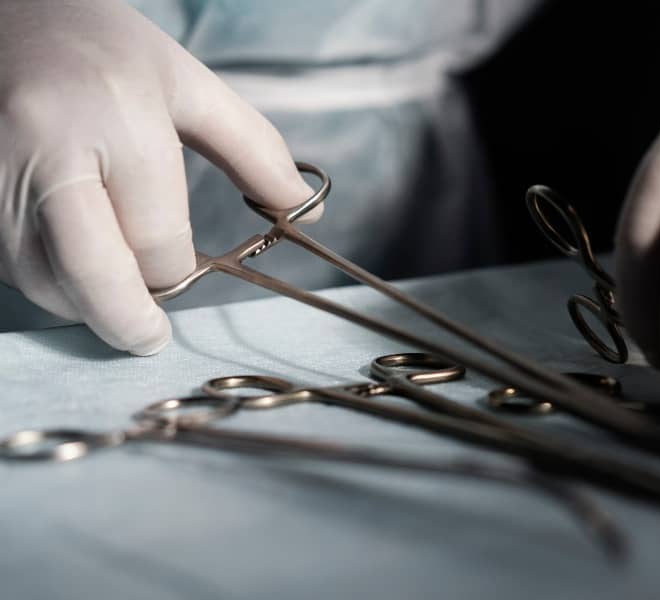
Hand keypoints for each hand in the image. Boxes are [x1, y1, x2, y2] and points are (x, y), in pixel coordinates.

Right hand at [0, 0, 319, 354]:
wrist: (9, 5)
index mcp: (116, 119)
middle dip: (127, 320)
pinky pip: (5, 261)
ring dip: (82, 301)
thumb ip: (255, 152)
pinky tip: (69, 260)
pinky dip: (43, 277)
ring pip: (40, 279)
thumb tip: (307, 213)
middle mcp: (46, 148)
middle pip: (93, 274)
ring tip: (114, 289)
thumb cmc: (107, 47)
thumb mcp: (191, 86)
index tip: (189, 273)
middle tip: (150, 337)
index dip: (178, 273)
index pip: (157, 242)